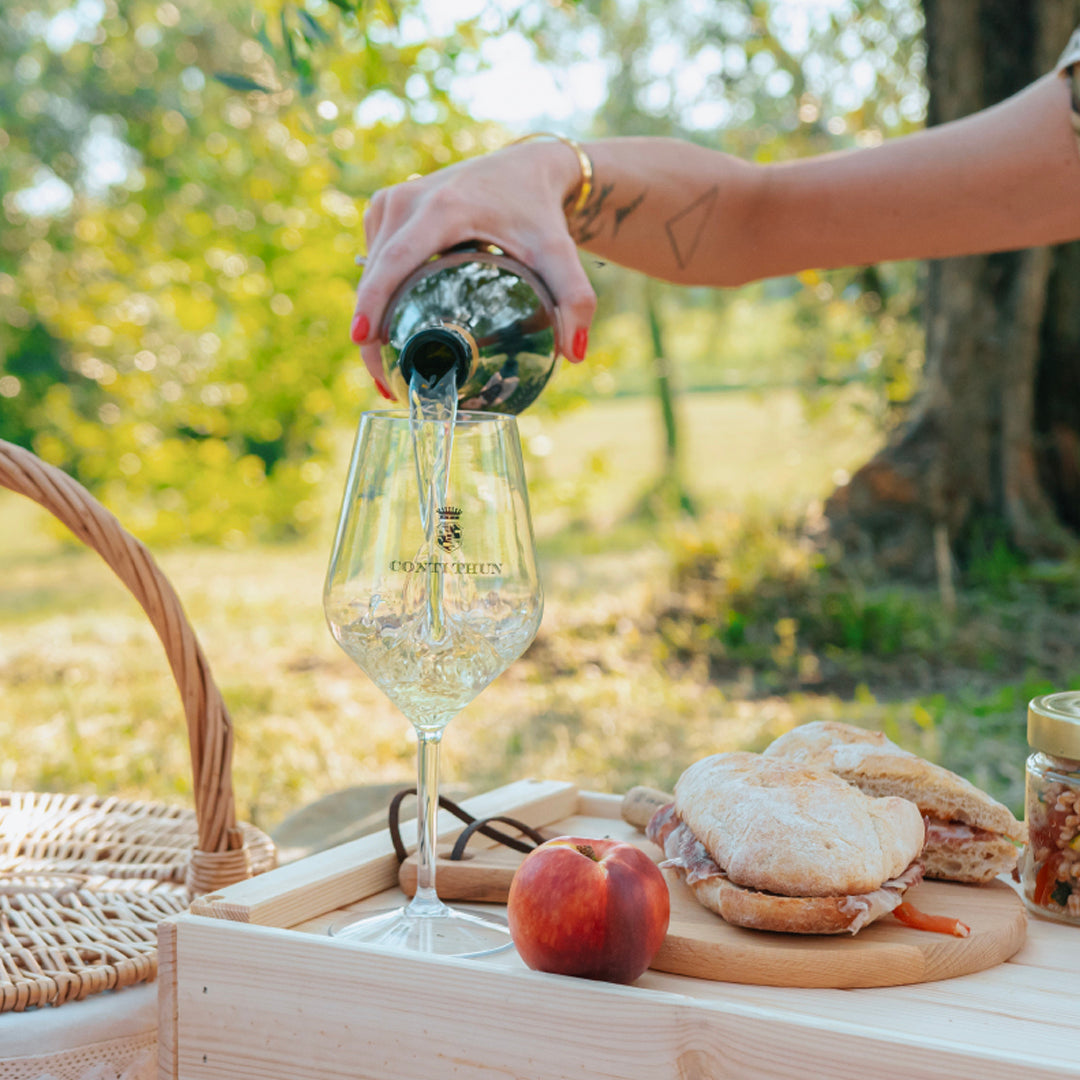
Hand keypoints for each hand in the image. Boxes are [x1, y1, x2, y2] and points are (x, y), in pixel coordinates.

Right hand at [350, 141, 597, 396]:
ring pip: (370, 271)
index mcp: (441, 208)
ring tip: (390, 367)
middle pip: (375, 274)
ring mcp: (390, 201)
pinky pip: (374, 260)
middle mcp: (407, 200)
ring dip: (373, 318)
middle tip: (388, 384)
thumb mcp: (560, 251)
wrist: (526, 167)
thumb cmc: (540, 212)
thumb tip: (574, 353)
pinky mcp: (385, 207)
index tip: (362, 339)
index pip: (395, 261)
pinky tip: (393, 329)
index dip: (374, 302)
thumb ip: (575, 298)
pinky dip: (378, 295)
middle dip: (371, 331)